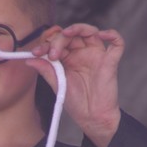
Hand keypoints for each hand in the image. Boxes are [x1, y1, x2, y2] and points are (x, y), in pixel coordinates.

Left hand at [27, 24, 123, 146]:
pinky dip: (112, 34)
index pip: (58, 42)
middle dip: (59, 39)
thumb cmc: (76, 103)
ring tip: (66, 35)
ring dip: (78, 28)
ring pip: (90, 31)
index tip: (36, 52)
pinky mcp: (110, 62)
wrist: (91, 118)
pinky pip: (117, 43)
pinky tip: (102, 34)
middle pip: (72, 35)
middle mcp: (82, 54)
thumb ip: (46, 70)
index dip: (46, 43)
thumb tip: (29, 59)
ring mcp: (96, 56)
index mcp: (68, 58)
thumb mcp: (57, 84)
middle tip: (52, 54)